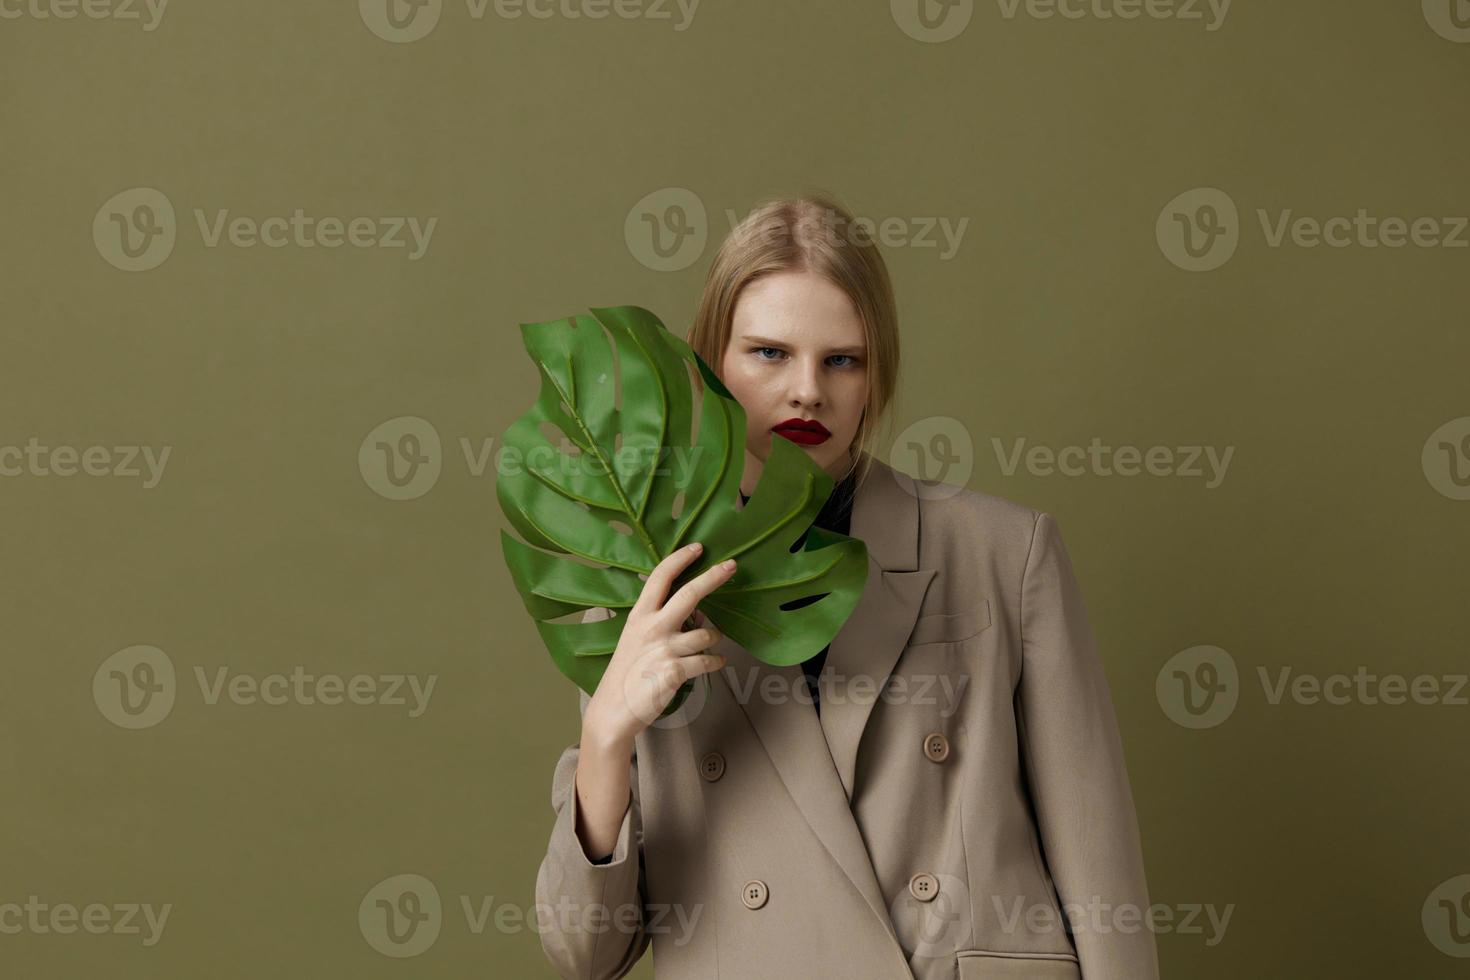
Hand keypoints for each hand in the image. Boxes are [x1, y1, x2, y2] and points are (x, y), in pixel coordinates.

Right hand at [583, 542, 735, 746]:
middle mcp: (652, 627)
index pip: (659, 577)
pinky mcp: (675, 671)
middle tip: (732, 565)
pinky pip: (709, 661)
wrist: (614, 710)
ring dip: (714, 639)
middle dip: (713, 577)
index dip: (679, 559)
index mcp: (639, 615)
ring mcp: (664, 649)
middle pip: (689, 594)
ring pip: (707, 634)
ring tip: (707, 648)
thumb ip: (660, 620)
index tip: (697, 547)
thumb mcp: (635, 638)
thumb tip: (695, 612)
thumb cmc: (627, 672)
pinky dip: (716, 662)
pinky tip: (714, 664)